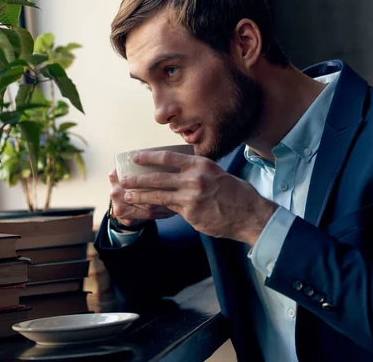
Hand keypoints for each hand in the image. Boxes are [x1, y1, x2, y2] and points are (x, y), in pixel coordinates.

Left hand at [120, 151, 277, 245]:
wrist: (249, 214)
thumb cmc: (235, 194)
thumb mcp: (217, 174)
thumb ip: (196, 172)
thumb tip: (177, 172)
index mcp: (200, 164)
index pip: (168, 157)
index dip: (149, 157)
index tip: (135, 157)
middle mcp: (194, 178)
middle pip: (158, 177)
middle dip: (137, 178)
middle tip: (123, 178)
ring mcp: (191, 197)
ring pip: (158, 195)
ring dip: (139, 195)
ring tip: (127, 195)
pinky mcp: (191, 214)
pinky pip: (168, 210)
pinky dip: (155, 209)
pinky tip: (145, 208)